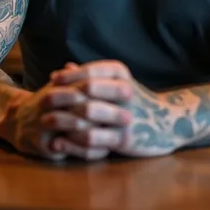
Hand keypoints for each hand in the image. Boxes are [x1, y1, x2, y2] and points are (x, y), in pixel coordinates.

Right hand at [0, 76, 132, 161]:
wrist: (18, 121)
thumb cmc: (52, 103)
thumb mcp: (66, 86)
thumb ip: (89, 80)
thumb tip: (122, 74)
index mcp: (58, 86)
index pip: (84, 82)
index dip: (107, 86)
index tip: (130, 90)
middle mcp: (49, 103)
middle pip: (80, 105)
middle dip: (106, 111)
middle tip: (129, 117)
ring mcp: (43, 123)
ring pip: (71, 126)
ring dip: (95, 131)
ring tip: (116, 136)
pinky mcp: (41, 144)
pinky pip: (66, 149)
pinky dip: (84, 151)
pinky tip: (103, 151)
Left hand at [50, 61, 178, 157]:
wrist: (167, 122)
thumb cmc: (135, 100)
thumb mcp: (116, 83)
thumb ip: (91, 76)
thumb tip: (62, 68)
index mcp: (121, 74)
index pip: (90, 70)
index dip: (69, 76)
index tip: (52, 81)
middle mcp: (124, 90)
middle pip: (87, 90)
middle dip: (63, 97)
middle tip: (42, 104)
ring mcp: (125, 115)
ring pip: (87, 114)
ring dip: (63, 119)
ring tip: (46, 123)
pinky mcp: (125, 138)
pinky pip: (92, 139)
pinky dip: (72, 140)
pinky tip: (59, 141)